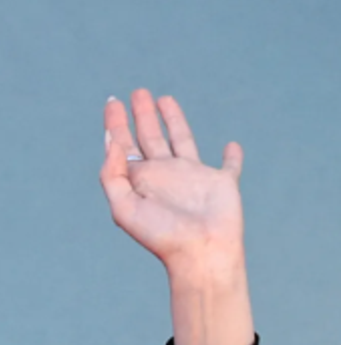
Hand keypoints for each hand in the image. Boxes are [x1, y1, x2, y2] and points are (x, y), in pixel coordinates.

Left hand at [99, 91, 252, 344]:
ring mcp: (194, 177)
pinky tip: (230, 145)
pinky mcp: (222, 183)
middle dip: (141, 115)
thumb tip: (112, 142)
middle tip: (136, 92)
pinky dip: (231, 156)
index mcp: (140, 181)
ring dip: (173, 120)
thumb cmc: (160, 235)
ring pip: (182, 140)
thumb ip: (112, 174)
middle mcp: (165, 176)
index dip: (116, 125)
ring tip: (163, 98)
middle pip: (150, 137)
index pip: (124, 147)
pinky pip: (229, 166)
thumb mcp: (124, 206)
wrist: (199, 252)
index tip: (112, 102)